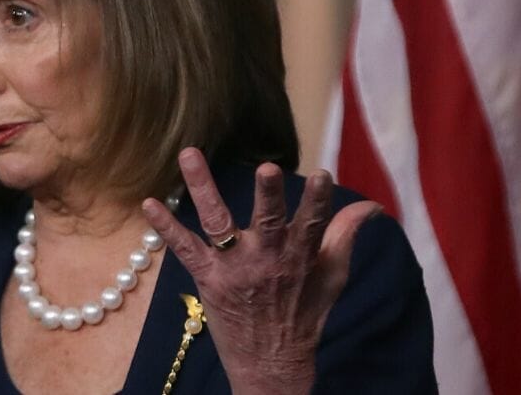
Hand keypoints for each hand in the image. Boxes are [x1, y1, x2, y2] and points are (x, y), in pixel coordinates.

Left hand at [142, 148, 380, 394]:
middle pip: (268, 221)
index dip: (318, 200)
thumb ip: (345, 235)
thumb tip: (371, 204)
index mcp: (300, 257)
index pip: (313, 224)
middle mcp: (267, 259)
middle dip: (268, 195)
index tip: (323, 174)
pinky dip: (166, 226)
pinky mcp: (208, 279)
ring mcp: (235, 269)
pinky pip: (184, 249)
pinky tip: (149, 203)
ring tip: (190, 154)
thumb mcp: (332, 276)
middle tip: (267, 168)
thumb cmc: (304, 314)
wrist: (272, 366)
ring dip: (203, 188)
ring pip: (219, 223)